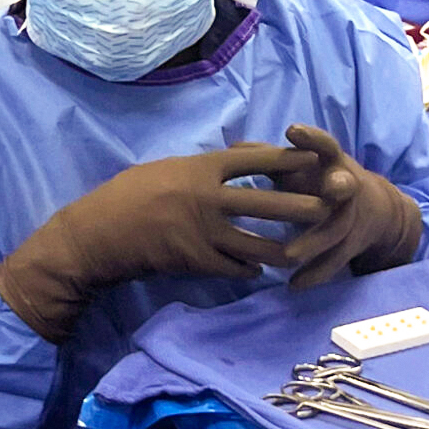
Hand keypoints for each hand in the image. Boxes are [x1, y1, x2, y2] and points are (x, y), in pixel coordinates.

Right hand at [0, 144, 329, 341]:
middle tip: (330, 208)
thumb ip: (200, 169)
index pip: (254, 160)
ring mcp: (202, 232)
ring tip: (304, 250)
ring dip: (282, 248)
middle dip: (301, 206)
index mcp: (200, 168)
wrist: (98, 233)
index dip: (287, 159)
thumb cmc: (126, 195)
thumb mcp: (165, 169)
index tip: (315, 156)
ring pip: (256, 242)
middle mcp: (207, 198)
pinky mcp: (194, 261)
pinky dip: (249, 270)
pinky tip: (260, 272)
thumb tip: (228, 163)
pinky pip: (233, 267)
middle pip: (266, 202)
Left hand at [272, 124, 423, 287]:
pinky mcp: (351, 246)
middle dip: (341, 186)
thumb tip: (233, 148)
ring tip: (289, 256)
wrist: (373, 212)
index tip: (292, 130)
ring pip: (336, 231)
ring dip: (314, 243)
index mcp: (333, 163)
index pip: (326, 146)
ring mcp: (351, 219)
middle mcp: (347, 190)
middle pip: (346, 187)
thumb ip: (271, 158)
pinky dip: (315, 274)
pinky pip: (334, 262)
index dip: (311, 139)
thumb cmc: (323, 180)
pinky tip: (294, 285)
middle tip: (332, 188)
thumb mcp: (303, 166)